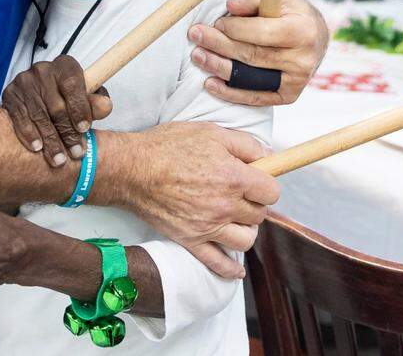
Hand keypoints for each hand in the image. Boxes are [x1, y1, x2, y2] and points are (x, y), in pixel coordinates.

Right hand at [1, 55, 112, 167]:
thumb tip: (105, 106)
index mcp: (65, 66)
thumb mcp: (85, 99)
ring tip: (59, 159)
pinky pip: (19, 117)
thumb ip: (95, 104)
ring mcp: (24, 81)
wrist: (40, 96)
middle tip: (75, 153)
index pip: (72, 84)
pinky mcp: (10, 93)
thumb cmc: (68, 98)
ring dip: (50, 140)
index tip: (85, 129)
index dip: (79, 108)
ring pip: (39, 114)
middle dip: (67, 133)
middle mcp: (43, 69)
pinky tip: (37, 148)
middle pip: (56, 105)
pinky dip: (28, 134)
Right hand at [99, 122, 276, 277]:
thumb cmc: (167, 146)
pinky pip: (218, 263)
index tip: (255, 179)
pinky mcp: (191, 240)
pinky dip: (230, 270)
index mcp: (234, 178)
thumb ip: (244, 143)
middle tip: (238, 194)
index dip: (264, 183)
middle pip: (259, 215)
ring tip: (234, 219)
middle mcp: (226, 206)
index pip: (271, 191)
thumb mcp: (209, 132)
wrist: (131, 168)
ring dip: (245, 231)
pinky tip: (237, 270)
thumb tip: (268, 155)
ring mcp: (209, 227)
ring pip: (245, 240)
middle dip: (253, 203)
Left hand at [187, 0, 328, 105]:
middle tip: (196, 35)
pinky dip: (230, 93)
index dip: (235, 28)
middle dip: (219, 45)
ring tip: (198, 56)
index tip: (216, 22)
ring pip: (250, 77)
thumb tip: (230, 6)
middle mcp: (303, 60)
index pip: (263, 32)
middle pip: (253, 55)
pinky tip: (210, 83)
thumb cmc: (292, 12)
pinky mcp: (288, 96)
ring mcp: (297, 82)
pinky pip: (255, 98)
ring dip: (219, 68)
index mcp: (304, 31)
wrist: (315, 37)